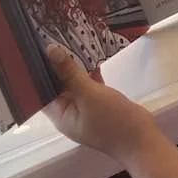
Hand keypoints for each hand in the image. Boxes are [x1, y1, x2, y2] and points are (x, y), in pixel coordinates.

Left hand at [45, 45, 158, 165]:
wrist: (142, 140)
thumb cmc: (112, 121)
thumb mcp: (89, 94)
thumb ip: (69, 72)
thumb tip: (50, 50)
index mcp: (60, 114)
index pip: (41, 90)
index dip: (36, 70)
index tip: (34, 47)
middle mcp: (69, 111)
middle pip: (57, 84)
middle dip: (56, 64)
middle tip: (52, 37)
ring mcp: (85, 107)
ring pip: (74, 82)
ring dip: (73, 66)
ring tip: (68, 39)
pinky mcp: (99, 102)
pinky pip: (89, 83)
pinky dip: (89, 71)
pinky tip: (90, 53)